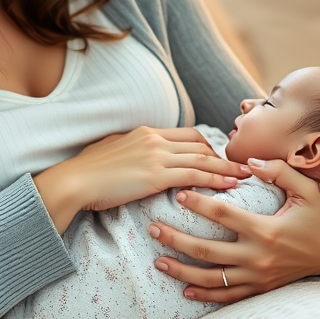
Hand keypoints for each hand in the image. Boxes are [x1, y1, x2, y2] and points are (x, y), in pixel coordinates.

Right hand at [33, 126, 250, 232]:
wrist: (74, 181)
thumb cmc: (87, 171)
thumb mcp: (112, 150)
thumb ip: (130, 149)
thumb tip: (136, 155)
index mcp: (146, 132)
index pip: (188, 135)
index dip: (208, 148)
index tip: (220, 159)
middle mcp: (154, 139)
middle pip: (201, 145)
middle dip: (224, 157)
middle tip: (242, 167)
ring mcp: (156, 155)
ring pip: (203, 159)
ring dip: (227, 168)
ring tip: (245, 176)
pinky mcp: (155, 175)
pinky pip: (194, 175)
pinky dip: (215, 179)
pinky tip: (229, 186)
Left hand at [148, 158, 319, 302]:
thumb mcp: (307, 189)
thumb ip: (280, 171)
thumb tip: (251, 161)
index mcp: (265, 230)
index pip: (224, 216)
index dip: (199, 204)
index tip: (178, 194)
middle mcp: (258, 257)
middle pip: (207, 251)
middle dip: (176, 240)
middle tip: (152, 229)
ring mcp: (258, 277)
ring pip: (212, 279)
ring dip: (182, 272)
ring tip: (158, 262)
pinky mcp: (261, 289)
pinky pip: (229, 297)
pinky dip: (206, 295)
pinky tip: (185, 290)